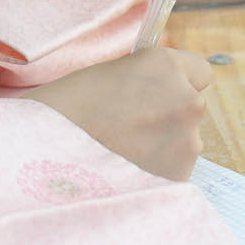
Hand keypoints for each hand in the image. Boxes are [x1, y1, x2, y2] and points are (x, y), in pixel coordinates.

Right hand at [22, 47, 209, 180]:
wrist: (45, 150)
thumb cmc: (66, 106)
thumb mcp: (110, 72)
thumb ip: (145, 79)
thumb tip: (158, 91)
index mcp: (167, 67)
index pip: (200, 72)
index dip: (176, 83)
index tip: (158, 92)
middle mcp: (186, 101)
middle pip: (191, 109)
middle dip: (168, 116)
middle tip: (129, 126)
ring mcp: (187, 142)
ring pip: (184, 142)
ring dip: (163, 145)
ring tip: (122, 151)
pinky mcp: (178, 177)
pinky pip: (174, 170)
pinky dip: (156, 170)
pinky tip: (125, 169)